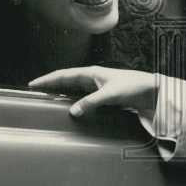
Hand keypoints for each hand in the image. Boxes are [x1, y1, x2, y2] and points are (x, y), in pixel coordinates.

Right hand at [29, 66, 157, 116]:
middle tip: (36, 92)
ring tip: (49, 100)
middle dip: (51, 85)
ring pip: (75, 89)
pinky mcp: (105, 96)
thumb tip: (72, 112)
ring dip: (62, 93)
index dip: (48, 80)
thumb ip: (91, 103)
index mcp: (91, 73)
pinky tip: (71, 108)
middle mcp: (93, 78)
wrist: (152, 91)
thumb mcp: (110, 95)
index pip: (64, 75)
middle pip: (67, 81)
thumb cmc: (133, 87)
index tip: (33, 84)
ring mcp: (98, 86)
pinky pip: (84, 97)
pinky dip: (74, 101)